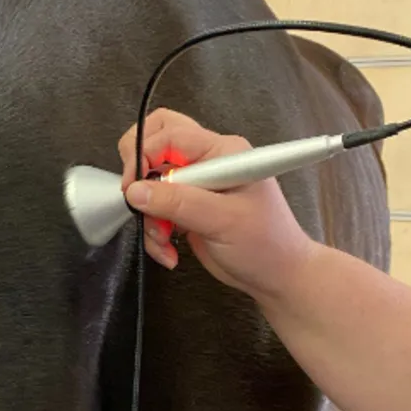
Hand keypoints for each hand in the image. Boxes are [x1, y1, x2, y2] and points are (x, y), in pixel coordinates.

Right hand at [114, 109, 321, 300]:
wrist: (276, 277)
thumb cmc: (266, 244)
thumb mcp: (222, 220)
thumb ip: (179, 202)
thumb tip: (137, 190)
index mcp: (223, 152)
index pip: (171, 134)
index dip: (144, 155)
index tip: (133, 186)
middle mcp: (208, 162)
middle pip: (157, 142)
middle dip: (139, 171)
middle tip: (137, 199)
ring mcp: (197, 185)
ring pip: (151, 182)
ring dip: (149, 215)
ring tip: (163, 240)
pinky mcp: (188, 209)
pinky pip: (156, 210)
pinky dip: (155, 232)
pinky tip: (170, 251)